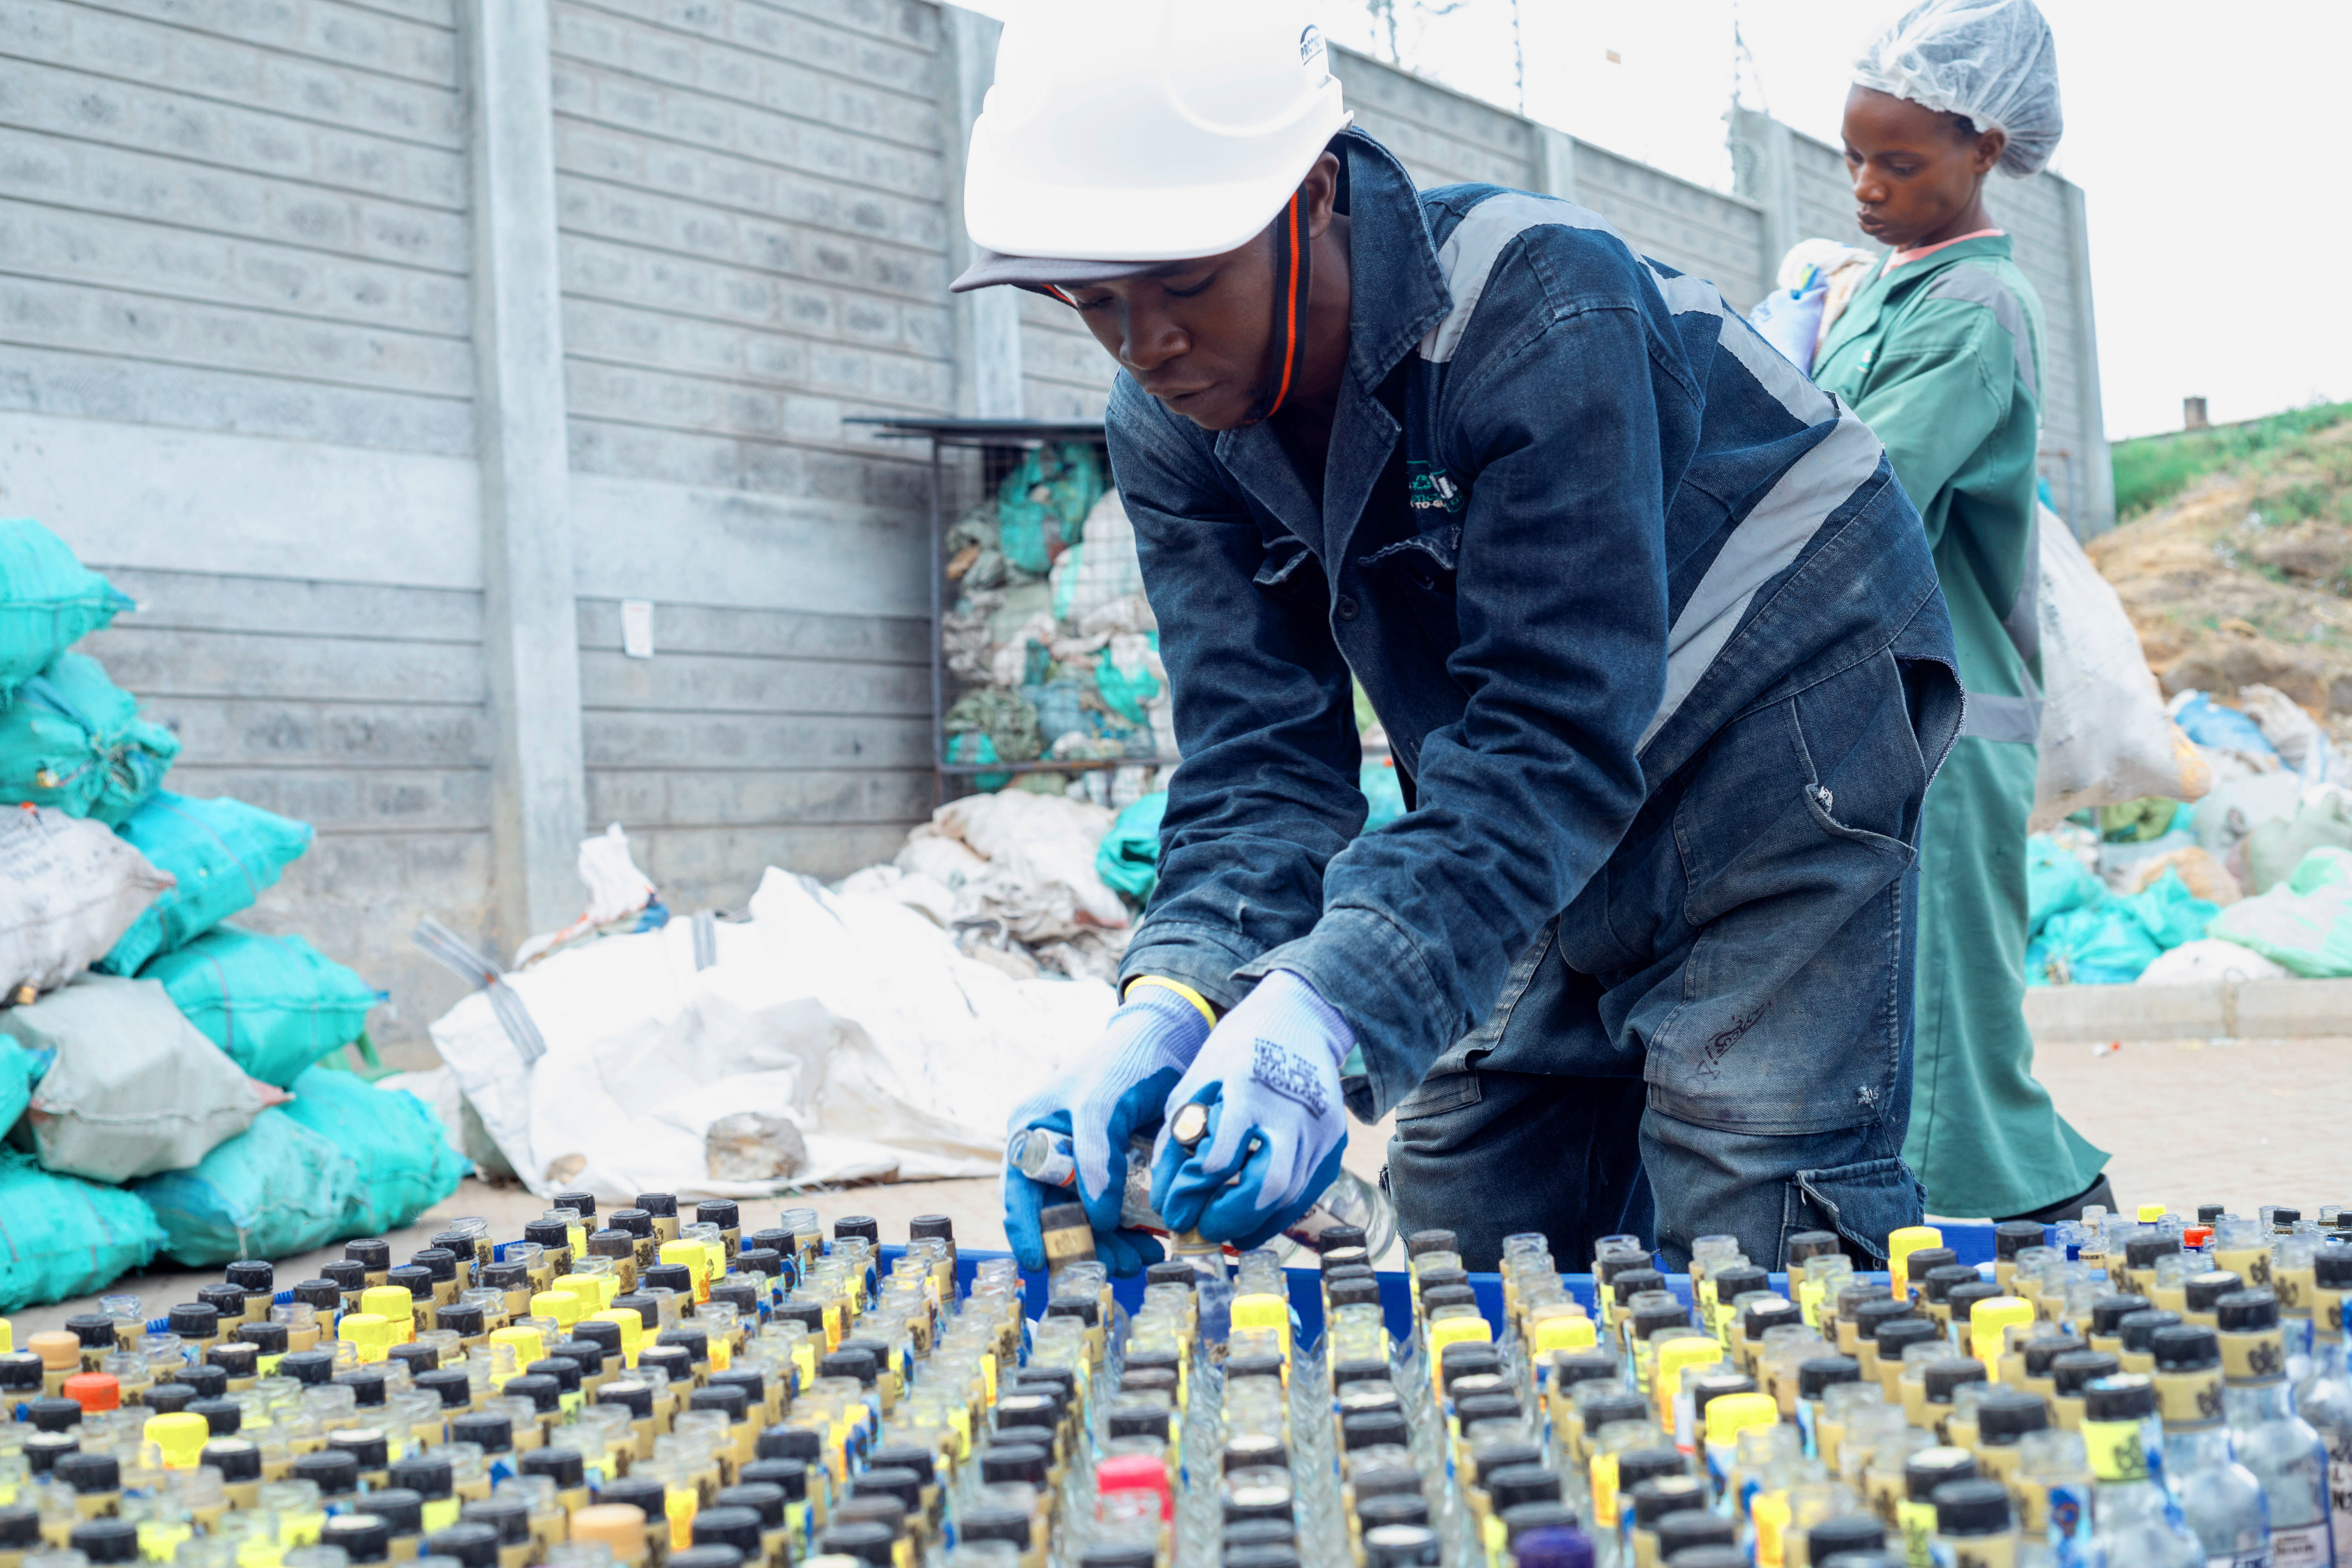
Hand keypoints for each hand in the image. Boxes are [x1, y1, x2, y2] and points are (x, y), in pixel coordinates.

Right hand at [1000, 982, 1209, 1273]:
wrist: (1168, 1040)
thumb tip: (1095, 1218)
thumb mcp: (1103, 1102)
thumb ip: (1094, 1157)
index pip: (1018, 1194)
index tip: (1040, 1266)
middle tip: (1115, 1267)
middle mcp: (1050, 1155)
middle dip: (1081, 1247)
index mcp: (1030, 1134)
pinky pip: (1115, 1212)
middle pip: (1055, 1216)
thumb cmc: (1124, 1061)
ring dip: (1111, 1244)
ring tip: (1142, 1256)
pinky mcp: (1114, 1171)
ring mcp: (1082, 1165)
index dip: (1026, 1233)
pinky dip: (1131, 1230)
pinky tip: (1153, 1240)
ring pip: (1088, 1220)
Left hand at [1150, 969, 1351, 1249]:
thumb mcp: (1195, 1082)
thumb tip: (1166, 1200)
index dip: (1192, 1192)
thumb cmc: (1238, 1049)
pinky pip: (1308, 1190)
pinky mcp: (1334, 1139)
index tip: (1174, 1209)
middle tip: (1204, 1229)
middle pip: (1268, 1186)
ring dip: (1254, 1222)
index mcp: (1246, 1087)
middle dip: (1231, 1218)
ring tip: (1224, 1227)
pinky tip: (1255, 1216)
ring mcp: (1319, 1127)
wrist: (1301, 1018)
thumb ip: (1176, 1139)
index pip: (1220, 1158)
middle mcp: (1290, 1109)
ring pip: (1290, 1196)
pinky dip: (1279, 1211)